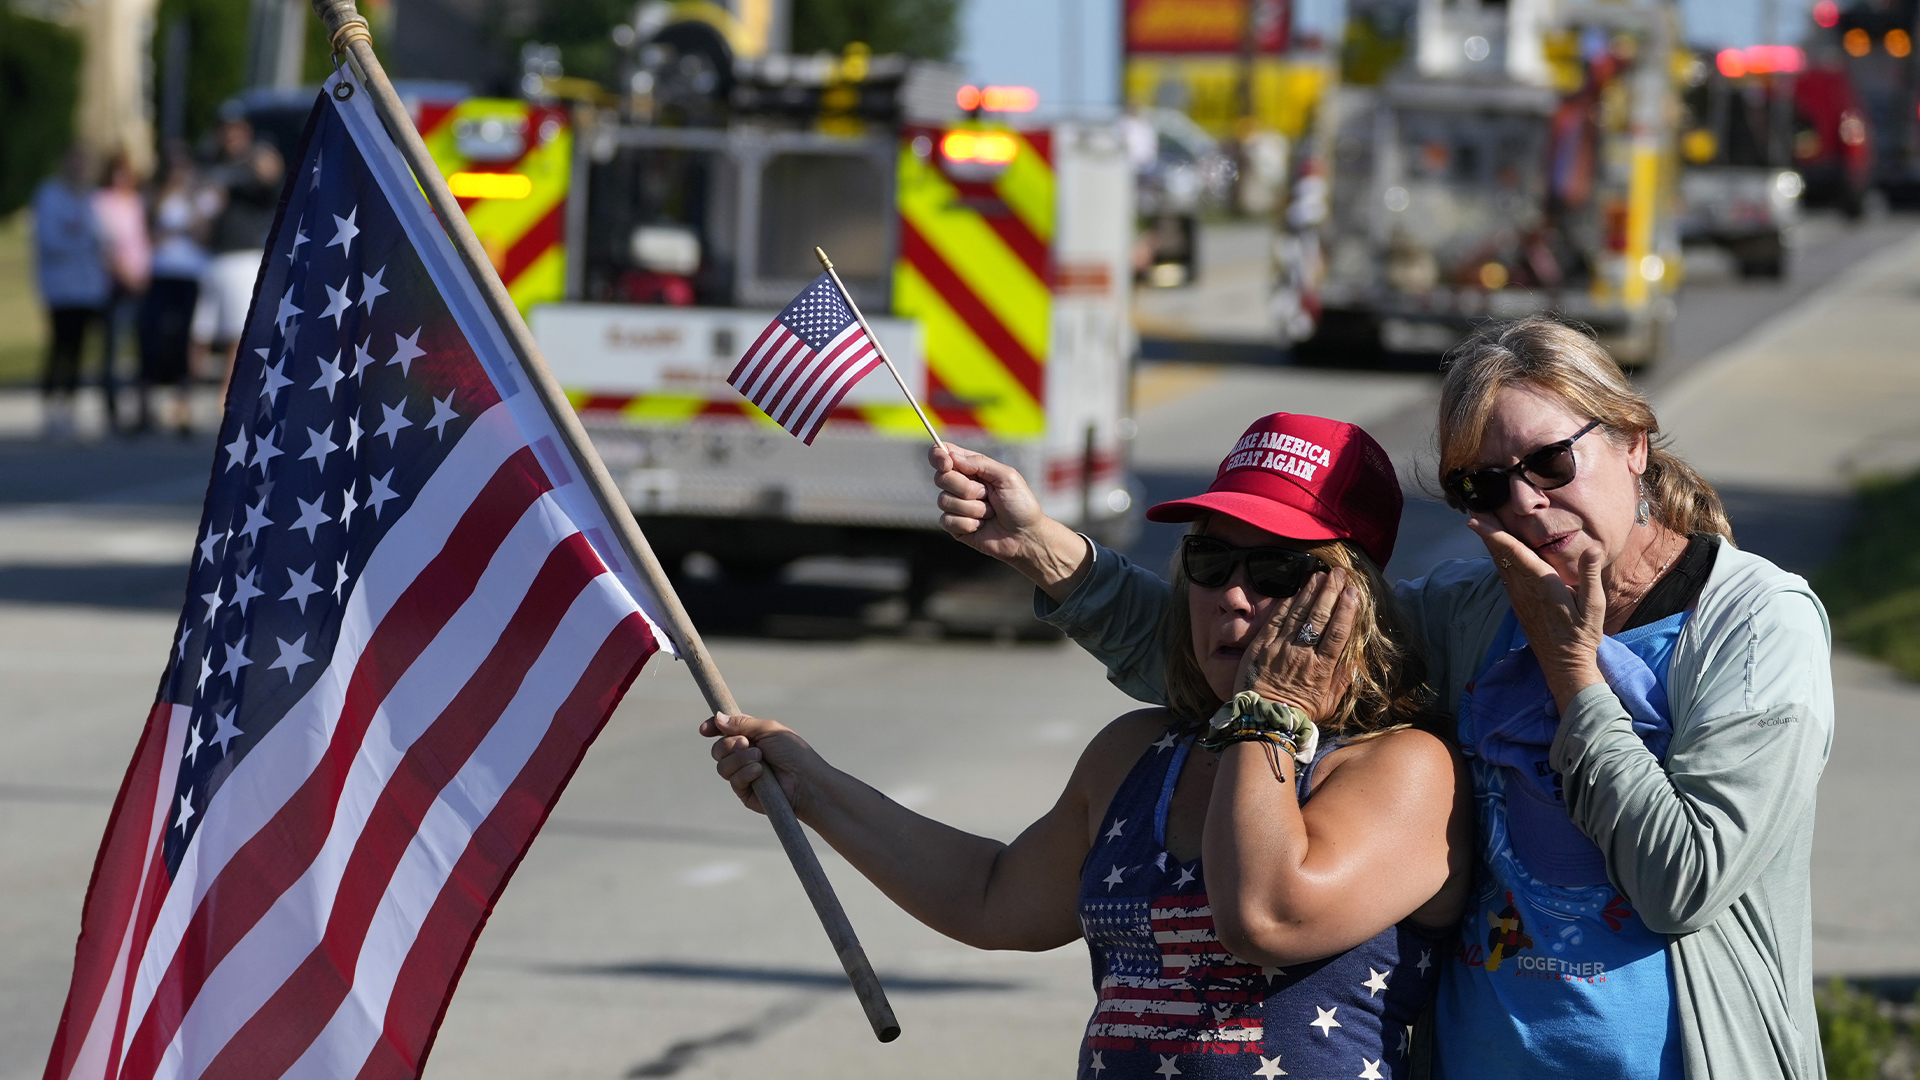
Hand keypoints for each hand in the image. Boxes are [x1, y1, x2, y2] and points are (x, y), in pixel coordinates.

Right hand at [700, 712, 819, 815]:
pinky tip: (760, 772)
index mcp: (750, 738)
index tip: (705, 729)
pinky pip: (732, 780)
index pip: (724, 732)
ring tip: (759, 758)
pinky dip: (745, 773)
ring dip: (739, 759)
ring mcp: (743, 774)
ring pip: (721, 766)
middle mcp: (744, 756)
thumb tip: (717, 717)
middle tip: (746, 743)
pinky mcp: (744, 792)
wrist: (805, 781)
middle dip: (728, 744)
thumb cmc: (794, 753)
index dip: (712, 729)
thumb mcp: (768, 730)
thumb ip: (742, 723)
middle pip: (718, 749)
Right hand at [930, 443, 1090, 599]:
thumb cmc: (1020, 504)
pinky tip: (981, 526)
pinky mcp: (954, 526)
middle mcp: (960, 484)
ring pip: (944, 500)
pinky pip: (947, 520)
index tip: (947, 463)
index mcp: (972, 468)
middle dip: (966, 488)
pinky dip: (968, 523)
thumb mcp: (1007, 477)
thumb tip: (953, 457)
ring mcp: (956, 505)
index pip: (942, 454)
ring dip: (973, 508)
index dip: (938, 456)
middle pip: (941, 478)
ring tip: (990, 512)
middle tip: (987, 494)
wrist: (1025, 536)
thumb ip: (981, 463)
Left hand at [1234, 567, 1358, 723]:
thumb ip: (1343, 679)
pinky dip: (1286, 604)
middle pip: (1319, 617)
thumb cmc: (1300, 713)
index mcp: (1321, 667)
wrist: (1264, 720)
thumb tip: (1356, 659)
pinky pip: (1275, 620)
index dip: (1347, 610)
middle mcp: (1301, 654)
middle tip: (1339, 574)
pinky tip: (1295, 591)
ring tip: (1319, 575)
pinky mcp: (1260, 646)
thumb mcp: (1330, 702)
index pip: (1337, 632)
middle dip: (1330, 592)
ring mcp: (1279, 648)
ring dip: (1309, 592)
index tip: (1354, 592)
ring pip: (1298, 614)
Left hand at [1467, 516, 1604, 711]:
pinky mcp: (1518, 603)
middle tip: (1472, 508)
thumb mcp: (1594, 605)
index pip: (1514, 553)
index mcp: (1543, 583)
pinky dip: (1498, 557)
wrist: (1565, 663)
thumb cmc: (1582, 634)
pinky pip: (1504, 574)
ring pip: (1500, 563)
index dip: (1493, 535)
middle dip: (1486, 531)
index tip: (1474, 521)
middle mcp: (1525, 588)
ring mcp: (1518, 596)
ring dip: (1489, 542)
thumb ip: (1590, 575)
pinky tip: (1495, 549)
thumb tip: (1593, 548)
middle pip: (1501, 554)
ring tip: (1480, 520)